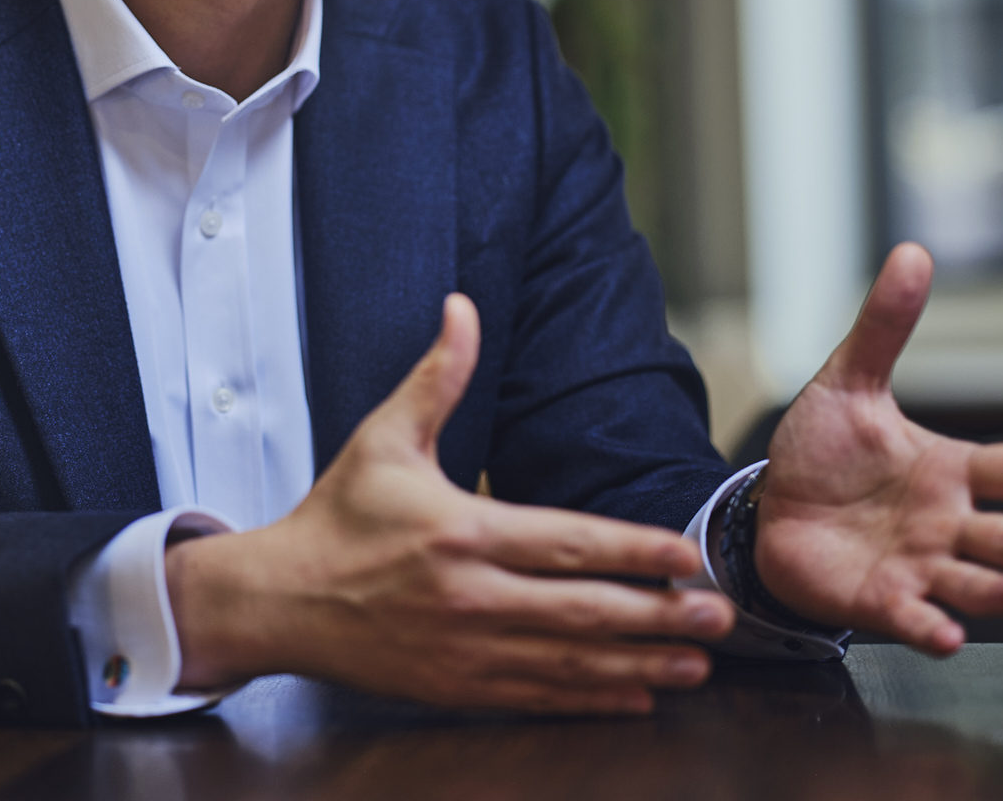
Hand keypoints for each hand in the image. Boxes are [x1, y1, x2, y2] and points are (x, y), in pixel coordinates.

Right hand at [165, 293, 737, 713]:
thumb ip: (438, 375)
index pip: (567, 543)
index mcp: (461, 530)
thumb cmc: (337, 515)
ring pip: (569, 662)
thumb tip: (463, 304)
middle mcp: (470, 595)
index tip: (688, 555)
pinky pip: (537, 697)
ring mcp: (465, 649)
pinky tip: (636, 695)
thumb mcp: (385, 436)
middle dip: (659, 615)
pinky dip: (591, 699)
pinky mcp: (456, 686)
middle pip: (583, 610)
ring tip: (698, 662)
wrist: (279, 600)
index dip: (634, 551)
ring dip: (640, 664)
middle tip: (723, 617)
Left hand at [754, 243, 1002, 653]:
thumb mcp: (849, 382)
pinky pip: (912, 618)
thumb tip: (911, 253)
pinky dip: (931, 627)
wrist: (771, 511)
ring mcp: (917, 566)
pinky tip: (947, 635)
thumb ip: (884, 327)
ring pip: (971, 584)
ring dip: (1000, 591)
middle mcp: (946, 525)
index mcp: (950, 472)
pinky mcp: (880, 601)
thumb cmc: (823, 453)